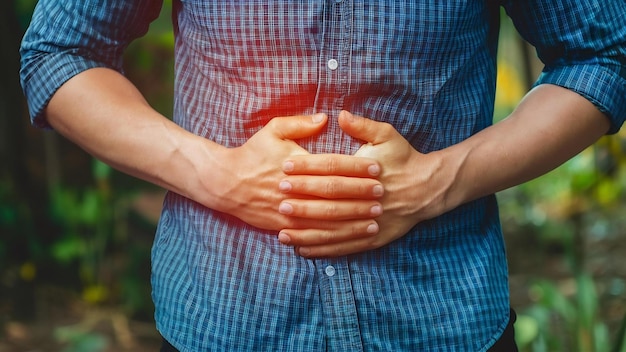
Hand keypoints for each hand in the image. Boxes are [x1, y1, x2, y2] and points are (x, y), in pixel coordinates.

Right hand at [208, 113, 382, 233]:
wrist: (225, 183)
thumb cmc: (252, 153)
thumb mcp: (273, 130)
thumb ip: (300, 123)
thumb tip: (327, 118)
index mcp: (296, 164)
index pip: (334, 166)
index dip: (357, 168)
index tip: (378, 169)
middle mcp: (295, 189)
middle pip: (335, 193)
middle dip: (361, 194)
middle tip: (382, 194)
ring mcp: (289, 210)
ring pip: (327, 218)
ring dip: (353, 219)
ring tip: (374, 218)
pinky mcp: (284, 226)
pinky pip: (313, 234)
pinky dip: (332, 237)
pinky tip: (349, 237)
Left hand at [279, 111, 452, 256]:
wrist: (429, 189)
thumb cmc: (404, 159)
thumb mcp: (388, 135)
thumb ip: (363, 126)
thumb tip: (340, 114)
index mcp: (367, 172)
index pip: (332, 167)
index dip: (307, 167)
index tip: (285, 166)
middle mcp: (367, 198)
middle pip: (330, 199)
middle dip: (302, 199)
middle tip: (279, 198)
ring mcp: (370, 221)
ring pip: (333, 228)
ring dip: (307, 231)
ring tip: (282, 232)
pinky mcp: (372, 239)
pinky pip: (343, 247)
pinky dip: (322, 250)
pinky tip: (302, 249)